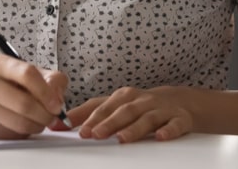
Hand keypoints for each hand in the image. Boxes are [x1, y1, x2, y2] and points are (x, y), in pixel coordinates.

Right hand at [0, 55, 68, 138]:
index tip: (57, 105)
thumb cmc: (2, 85)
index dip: (47, 92)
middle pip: (25, 103)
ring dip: (37, 126)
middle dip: (45, 114)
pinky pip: (10, 133)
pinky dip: (23, 132)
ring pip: (20, 122)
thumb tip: (58, 98)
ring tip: (39, 122)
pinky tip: (21, 125)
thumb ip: (49, 80)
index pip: (28, 74)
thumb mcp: (23, 73)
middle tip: (52, 118)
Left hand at [68, 86, 193, 142]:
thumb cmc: (139, 105)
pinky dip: (169, 130)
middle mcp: (142, 101)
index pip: (105, 107)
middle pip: (124, 111)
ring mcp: (161, 109)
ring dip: (134, 128)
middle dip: (109, 123)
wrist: (179, 101)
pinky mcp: (180, 118)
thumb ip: (87, 113)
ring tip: (122, 139)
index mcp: (124, 97)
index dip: (93, 118)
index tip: (81, 131)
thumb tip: (58, 124)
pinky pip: (175, 124)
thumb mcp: (114, 105)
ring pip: (147, 118)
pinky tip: (161, 137)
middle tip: (96, 135)